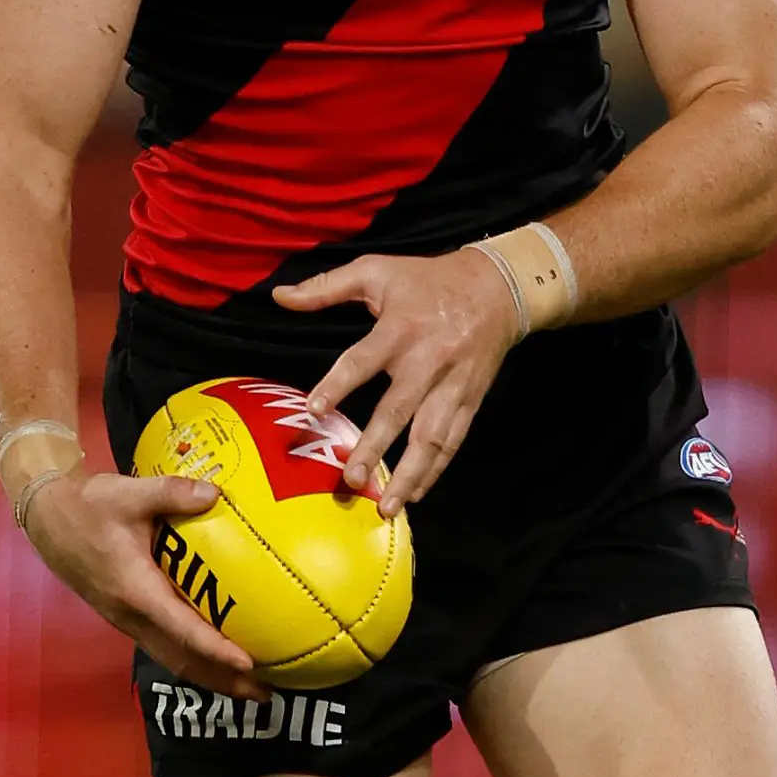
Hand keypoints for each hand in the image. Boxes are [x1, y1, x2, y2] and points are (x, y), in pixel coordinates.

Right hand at [22, 469, 265, 700]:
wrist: (47, 518)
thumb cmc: (87, 507)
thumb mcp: (128, 493)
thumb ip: (172, 493)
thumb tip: (216, 494)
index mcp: (135, 590)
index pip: (180, 627)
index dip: (214, 647)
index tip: (248, 662)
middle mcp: (132, 616)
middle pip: (182, 659)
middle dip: (223, 680)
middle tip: (266, 694)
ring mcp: (129, 621)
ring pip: (173, 659)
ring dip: (211, 678)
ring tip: (252, 688)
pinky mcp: (129, 616)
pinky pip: (166, 648)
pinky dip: (196, 660)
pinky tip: (219, 658)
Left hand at [273, 249, 520, 516]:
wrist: (497, 288)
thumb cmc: (428, 280)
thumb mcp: (377, 270)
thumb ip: (326, 286)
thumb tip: (279, 296)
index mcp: (400, 329)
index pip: (363, 360)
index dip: (338, 384)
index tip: (314, 410)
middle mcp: (427, 361)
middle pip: (398, 410)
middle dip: (375, 447)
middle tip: (351, 480)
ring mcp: (451, 385)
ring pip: (431, 437)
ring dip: (409, 474)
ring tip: (386, 506)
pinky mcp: (469, 400)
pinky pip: (452, 441)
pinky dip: (435, 470)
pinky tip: (415, 494)